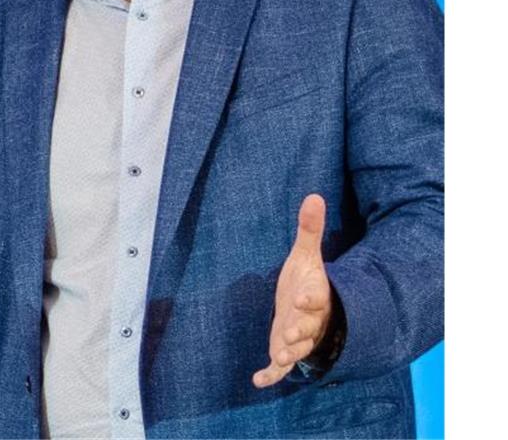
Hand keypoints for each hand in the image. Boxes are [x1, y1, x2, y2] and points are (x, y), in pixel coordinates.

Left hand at [252, 194, 332, 388]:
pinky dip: (271, 375)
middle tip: (290, 332)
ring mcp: (299, 339)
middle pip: (308, 326)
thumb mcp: (307, 256)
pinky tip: (258, 381)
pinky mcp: (286, 352)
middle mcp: (310, 321)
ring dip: (288, 353)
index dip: (310, 297)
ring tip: (277, 356)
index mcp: (316, 296)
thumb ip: (309, 230)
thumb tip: (314, 195)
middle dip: (300, 330)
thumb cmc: (307, 281)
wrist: (311, 310)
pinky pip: (282, 368)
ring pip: (298, 349)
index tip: (302, 295)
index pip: (316, 297)